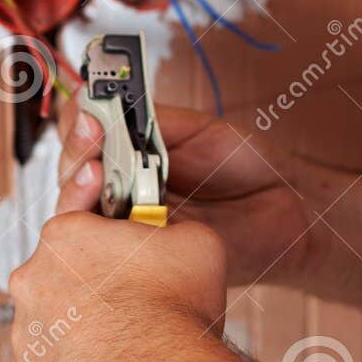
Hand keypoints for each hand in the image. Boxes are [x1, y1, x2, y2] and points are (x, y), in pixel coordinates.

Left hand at [7, 208, 226, 361]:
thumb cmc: (175, 312)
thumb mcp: (195, 240)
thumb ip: (172, 229)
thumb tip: (174, 235)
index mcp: (64, 236)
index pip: (83, 220)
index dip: (114, 233)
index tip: (132, 244)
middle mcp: (33, 282)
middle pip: (66, 272)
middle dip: (98, 281)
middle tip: (138, 296)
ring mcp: (29, 336)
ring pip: (59, 323)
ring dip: (87, 328)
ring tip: (132, 341)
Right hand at [56, 94, 312, 288]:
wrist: (289, 208)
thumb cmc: (246, 167)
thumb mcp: (199, 131)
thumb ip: (153, 121)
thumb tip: (109, 102)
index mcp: (131, 155)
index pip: (85, 139)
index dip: (77, 124)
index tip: (86, 109)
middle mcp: (123, 191)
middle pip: (73, 175)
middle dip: (75, 151)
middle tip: (90, 132)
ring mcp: (131, 227)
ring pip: (80, 214)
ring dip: (79, 188)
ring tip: (94, 168)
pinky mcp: (146, 259)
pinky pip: (111, 248)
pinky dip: (101, 230)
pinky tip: (110, 212)